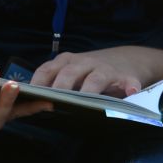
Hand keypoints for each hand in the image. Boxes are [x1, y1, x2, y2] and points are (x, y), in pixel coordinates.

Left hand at [27, 47, 146, 97]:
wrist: (128, 59)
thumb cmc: (91, 71)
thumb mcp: (72, 71)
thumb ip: (55, 83)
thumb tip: (32, 104)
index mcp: (66, 62)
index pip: (47, 70)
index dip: (39, 83)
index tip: (31, 97)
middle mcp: (84, 63)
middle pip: (69, 73)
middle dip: (61, 88)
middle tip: (55, 103)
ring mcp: (105, 69)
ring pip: (95, 79)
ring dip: (90, 90)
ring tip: (86, 101)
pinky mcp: (126, 77)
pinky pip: (128, 82)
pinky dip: (129, 86)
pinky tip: (131, 91)